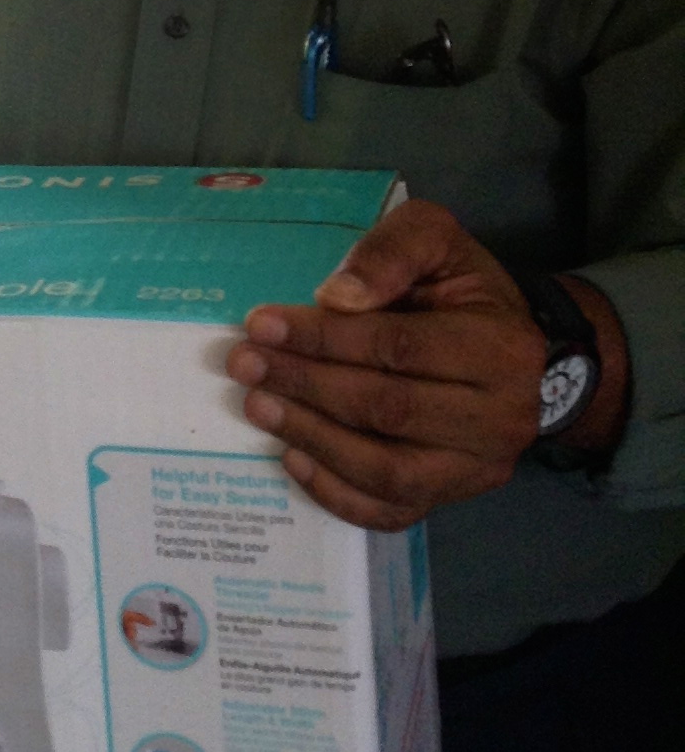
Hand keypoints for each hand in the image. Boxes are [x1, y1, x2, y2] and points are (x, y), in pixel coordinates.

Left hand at [224, 200, 550, 530]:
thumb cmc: (459, 291)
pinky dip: (335, 491)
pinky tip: (291, 456)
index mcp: (500, 348)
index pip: (399, 348)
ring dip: (312, 438)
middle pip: (388, 410)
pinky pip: (388, 511)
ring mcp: (477, 468)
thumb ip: (391, 252)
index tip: (261, 325)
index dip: (324, 338)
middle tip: (244, 364)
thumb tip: (336, 297)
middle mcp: (500, 419)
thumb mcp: (436, 240)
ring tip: (257, 405)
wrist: (508, 353)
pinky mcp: (451, 497)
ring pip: (387, 470)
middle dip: (306, 385)